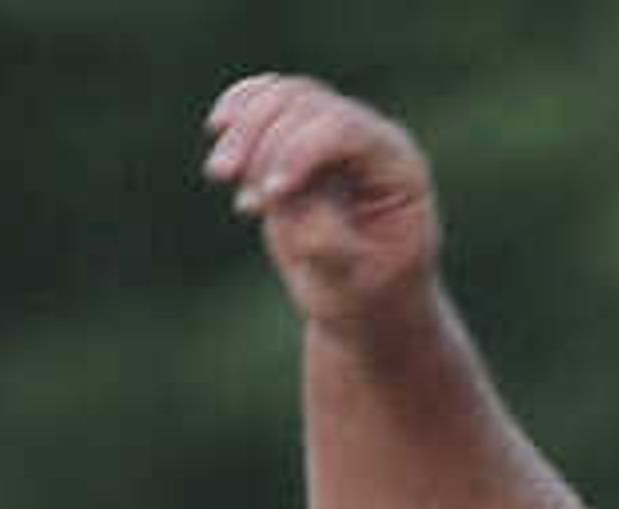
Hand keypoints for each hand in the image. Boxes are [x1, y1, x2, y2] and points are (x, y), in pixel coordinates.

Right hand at [202, 73, 441, 333]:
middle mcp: (372, 138)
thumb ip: (323, 238)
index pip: (344, 128)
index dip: (298, 149)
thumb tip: (280, 194)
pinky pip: (268, 99)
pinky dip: (239, 114)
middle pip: (307, 103)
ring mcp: (338, 131)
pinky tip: (219, 138)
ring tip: (220, 173)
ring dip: (243, 126)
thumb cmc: (366, 298)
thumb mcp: (351, 283)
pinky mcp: (305, 134)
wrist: (363, 304)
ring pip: (283, 96)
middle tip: (222, 176)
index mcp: (400, 168)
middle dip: (260, 136)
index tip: (269, 193)